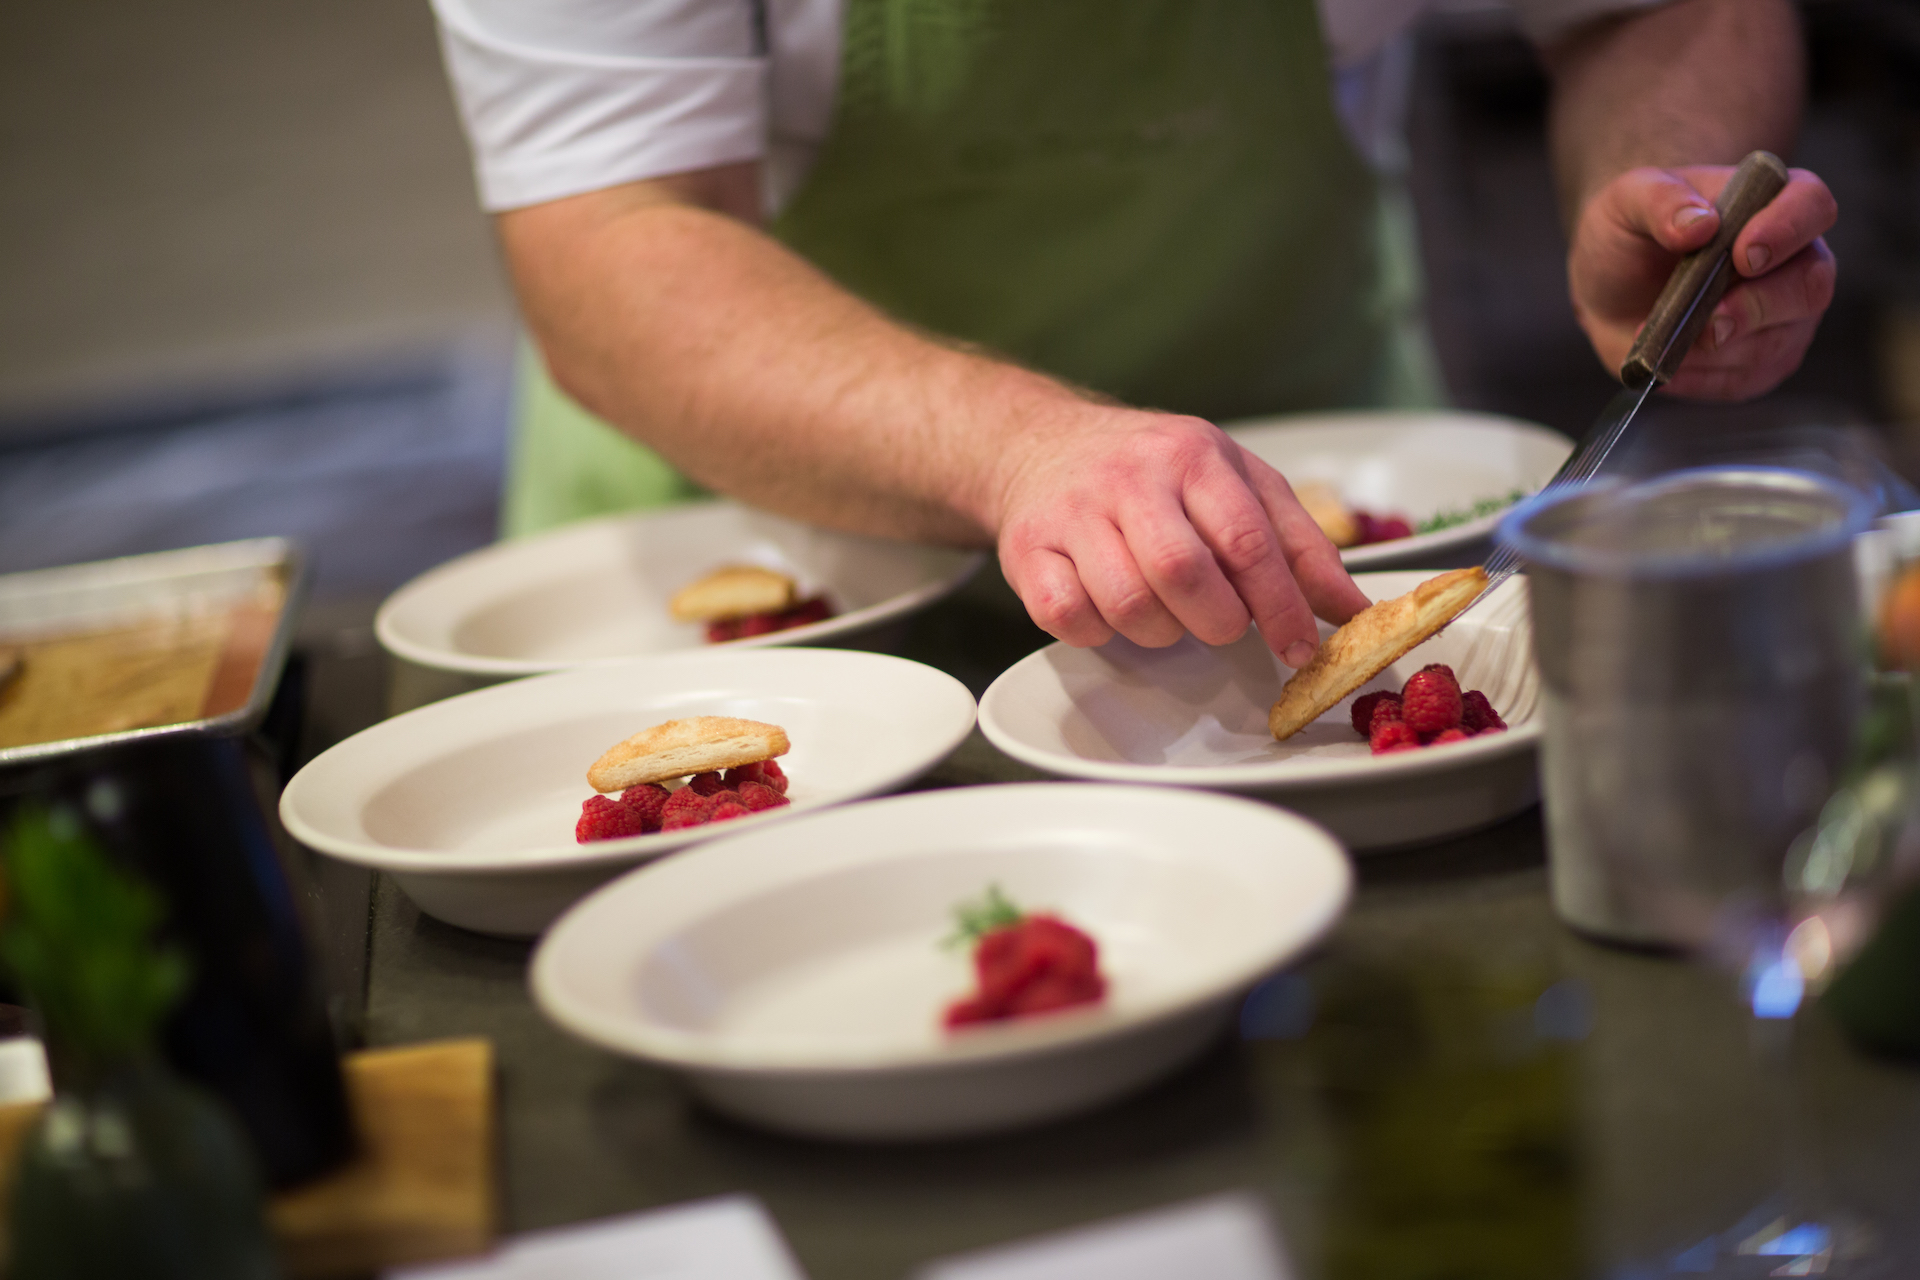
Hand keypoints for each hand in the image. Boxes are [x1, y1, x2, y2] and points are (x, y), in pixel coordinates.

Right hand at [992, 408, 1371, 664]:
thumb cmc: (1153, 471)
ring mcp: (1072, 513)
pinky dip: (1098, 634)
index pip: (1246, 539)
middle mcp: (1130, 478)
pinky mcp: (1027, 551)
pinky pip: (1067, 618)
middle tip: (1223, 628)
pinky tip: (1111, 613)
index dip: (1279, 605)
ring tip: (1166, 614)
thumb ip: (1299, 546)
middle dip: (1216, 622)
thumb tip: (1354, 609)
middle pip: (1182, 573)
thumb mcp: (1238, 484)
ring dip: (1159, 632)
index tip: (1298, 648)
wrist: (1044, 443)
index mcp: (1194, 457)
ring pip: (1126, 604)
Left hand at [1568, 164, 1837, 399]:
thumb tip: (1699, 225)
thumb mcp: (1627, 201)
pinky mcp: (1762, 362)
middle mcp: (1794, 259)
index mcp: (1773, 203)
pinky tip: (1666, 366)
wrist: (1609, 291)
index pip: (1811, 206)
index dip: (1787, 230)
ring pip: (1778, 341)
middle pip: (1810, 284)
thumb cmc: (1630, 235)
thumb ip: (1661, 202)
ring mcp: (1785, 316)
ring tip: (1663, 340)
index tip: (1743, 254)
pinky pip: (1746, 378)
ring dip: (1716, 348)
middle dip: (1757, 306)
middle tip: (1709, 321)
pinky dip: (1701, 377)